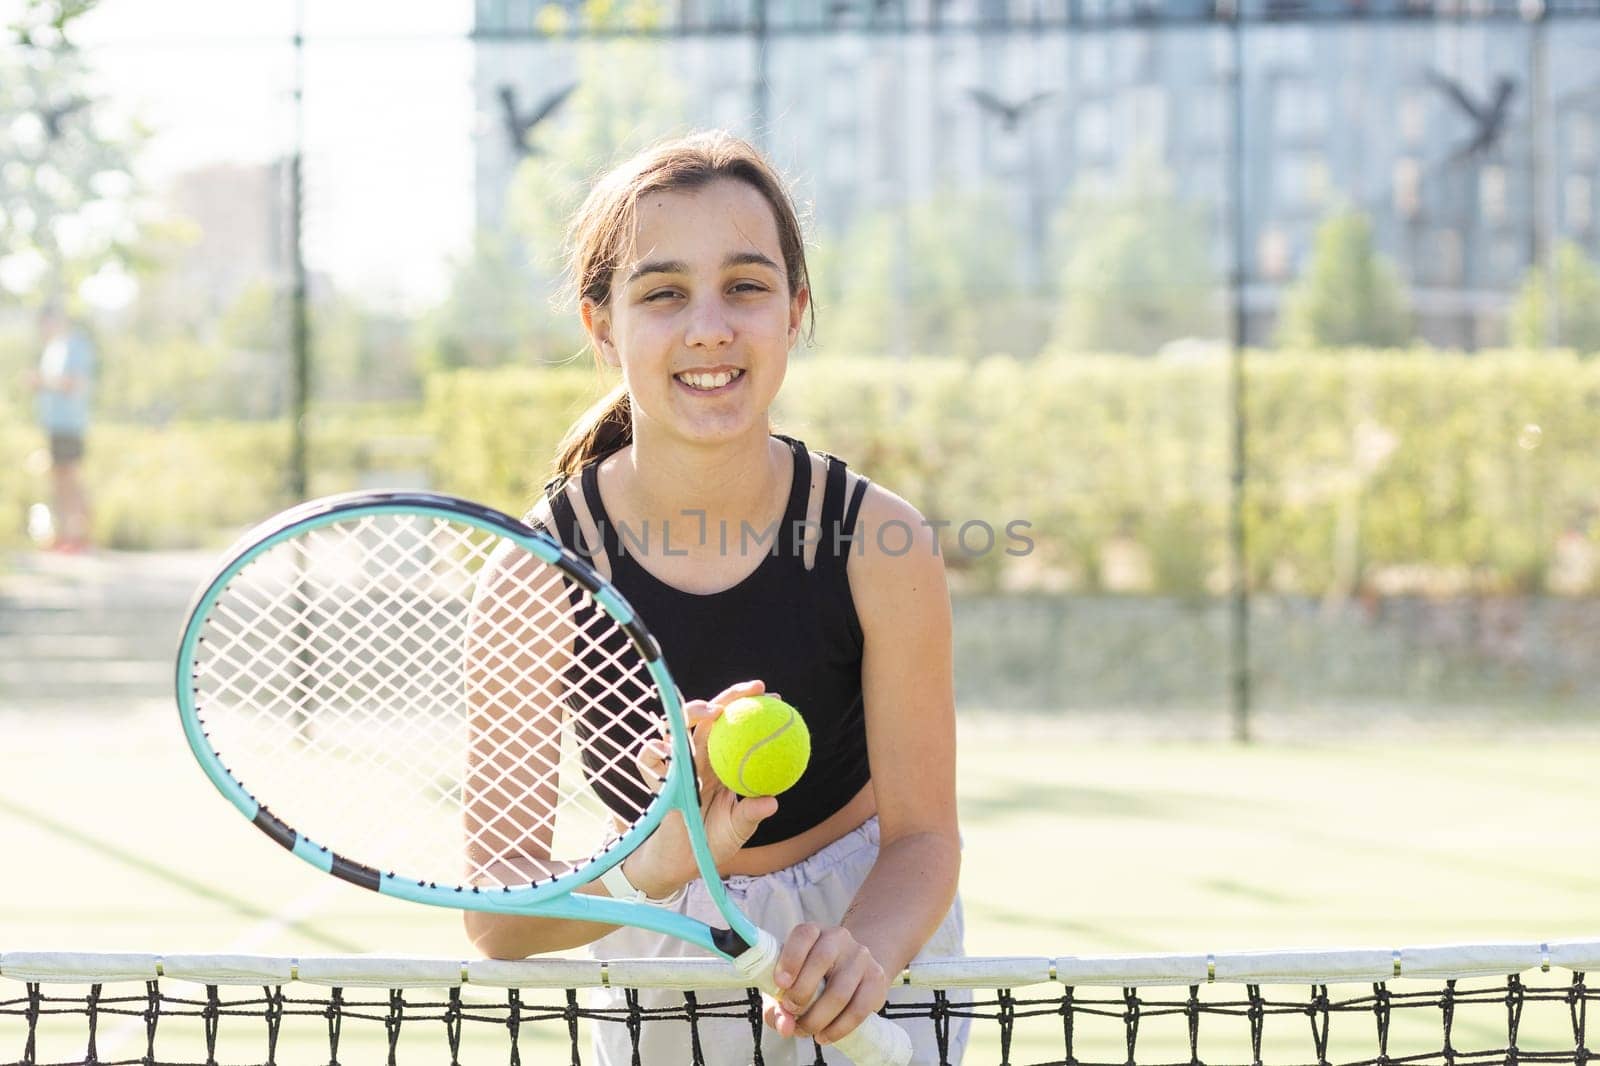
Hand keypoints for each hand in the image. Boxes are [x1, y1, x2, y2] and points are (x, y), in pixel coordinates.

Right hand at [623, 680, 777, 896]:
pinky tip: (664, 750)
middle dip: (730, 696)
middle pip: (712, 716)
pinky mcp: (657, 778)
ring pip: (680, 727)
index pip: (739, 728)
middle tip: (753, 690)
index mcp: (724, 763)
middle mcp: (702, 757)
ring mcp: (678, 764)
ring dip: (693, 712)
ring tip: (710, 711)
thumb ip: (750, 814)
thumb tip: (772, 802)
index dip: (754, 709)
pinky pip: (649, 759)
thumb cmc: (713, 841)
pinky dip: (654, 751)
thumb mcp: (737, 829)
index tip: (776, 697)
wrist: (683, 862)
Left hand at [765, 924, 891, 1046]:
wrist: (854, 970)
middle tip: (792, 1012)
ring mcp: (861, 957)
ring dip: (817, 1018)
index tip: (780, 984)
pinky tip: (824, 1036)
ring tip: (805, 1029)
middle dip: (801, 994)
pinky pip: (858, 1009)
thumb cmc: (812, 978)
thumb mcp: (791, 983)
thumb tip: (784, 1027)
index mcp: (814, 932)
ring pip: (839, 992)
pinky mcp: (876, 979)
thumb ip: (778, 1006)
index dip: (790, 958)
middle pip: (821, 961)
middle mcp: (839, 938)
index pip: (804, 934)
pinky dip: (838, 1028)